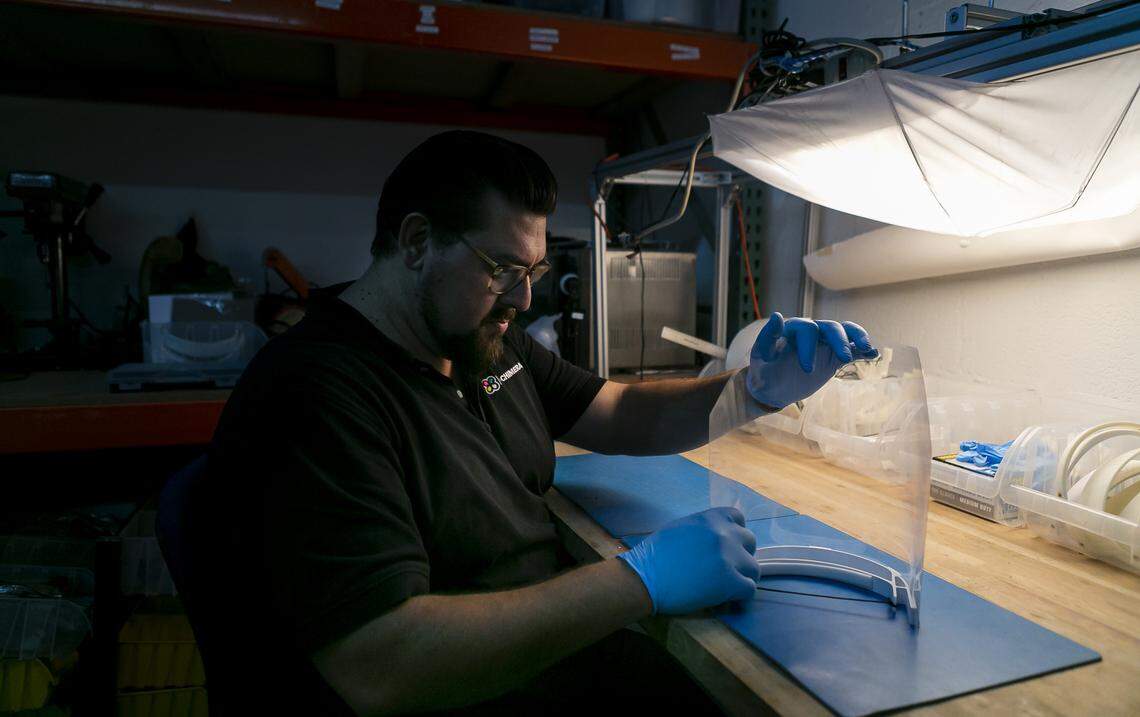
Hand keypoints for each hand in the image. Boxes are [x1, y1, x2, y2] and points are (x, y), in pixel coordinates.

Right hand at [616, 507, 759, 614]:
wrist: (645, 577)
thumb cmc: (655, 554)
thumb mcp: (681, 529)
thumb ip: (703, 530)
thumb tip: (715, 540)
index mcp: (710, 518)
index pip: (738, 519)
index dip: (735, 534)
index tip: (728, 546)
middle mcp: (724, 534)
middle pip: (750, 543)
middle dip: (740, 555)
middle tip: (726, 568)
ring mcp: (729, 558)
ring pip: (754, 568)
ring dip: (742, 577)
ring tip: (727, 587)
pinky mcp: (730, 581)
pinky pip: (749, 589)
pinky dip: (740, 596)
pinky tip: (727, 600)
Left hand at [746, 312, 876, 409]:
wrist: (773, 386)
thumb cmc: (764, 369)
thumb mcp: (760, 357)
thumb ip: (767, 338)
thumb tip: (777, 315)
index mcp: (792, 330)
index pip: (806, 329)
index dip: (808, 346)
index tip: (806, 369)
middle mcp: (811, 332)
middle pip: (830, 328)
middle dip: (838, 341)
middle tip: (842, 358)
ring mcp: (824, 343)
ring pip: (844, 332)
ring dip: (857, 337)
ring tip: (866, 348)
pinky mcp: (833, 356)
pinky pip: (852, 349)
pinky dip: (863, 350)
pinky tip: (873, 354)